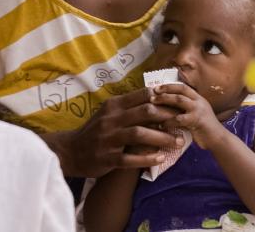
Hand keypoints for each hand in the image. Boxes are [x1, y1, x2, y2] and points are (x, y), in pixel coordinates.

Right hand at [45, 88, 182, 177]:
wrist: (71, 151)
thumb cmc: (96, 129)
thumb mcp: (109, 112)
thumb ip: (129, 106)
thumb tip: (156, 99)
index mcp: (115, 105)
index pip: (143, 95)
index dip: (163, 99)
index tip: (177, 104)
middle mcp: (112, 119)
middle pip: (145, 112)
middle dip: (168, 117)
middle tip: (183, 123)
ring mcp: (109, 138)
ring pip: (140, 134)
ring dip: (162, 138)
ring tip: (178, 142)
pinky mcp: (108, 158)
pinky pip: (131, 158)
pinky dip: (147, 159)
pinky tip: (160, 159)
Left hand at [151, 83, 223, 149]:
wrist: (219, 140)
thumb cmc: (204, 129)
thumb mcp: (196, 114)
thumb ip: (185, 109)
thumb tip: (166, 107)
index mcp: (198, 98)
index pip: (183, 86)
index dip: (169, 85)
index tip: (157, 86)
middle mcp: (199, 101)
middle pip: (180, 90)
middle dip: (165, 89)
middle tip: (152, 92)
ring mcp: (198, 110)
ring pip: (179, 100)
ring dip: (164, 100)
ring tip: (152, 103)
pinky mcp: (197, 121)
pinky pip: (179, 118)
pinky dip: (168, 121)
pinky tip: (161, 125)